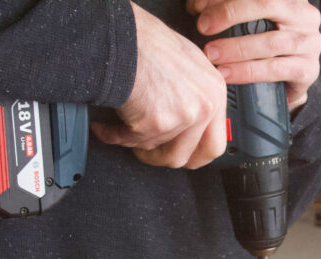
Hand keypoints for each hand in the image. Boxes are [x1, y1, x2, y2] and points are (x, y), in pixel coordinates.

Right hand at [91, 2, 227, 168]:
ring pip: (156, 151)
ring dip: (135, 145)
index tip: (181, 157)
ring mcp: (182, 117)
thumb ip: (196, 97)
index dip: (194, 157)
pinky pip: (132, 142)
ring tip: (122, 130)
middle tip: (147, 152)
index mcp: (215, 94)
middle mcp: (204, 107)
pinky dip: (115, 135)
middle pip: (185, 157)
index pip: (214, 145)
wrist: (123, 37)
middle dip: (161, 159)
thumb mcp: (189, 66)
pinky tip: (106, 126)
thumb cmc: (148, 44)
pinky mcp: (156, 123)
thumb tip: (192, 126)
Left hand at [189, 0, 320, 109]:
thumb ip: (232, 10)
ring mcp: (310, 43)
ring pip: (271, 41)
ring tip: (211, 54)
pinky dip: (247, 72)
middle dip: (230, 13)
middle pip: (267, 4)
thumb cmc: (264, 44)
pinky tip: (227, 74)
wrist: (290, 80)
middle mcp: (304, 14)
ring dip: (236, 47)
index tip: (196, 7)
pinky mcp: (309, 70)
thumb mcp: (252, 20)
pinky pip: (275, 69)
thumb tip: (195, 6)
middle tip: (203, 26)